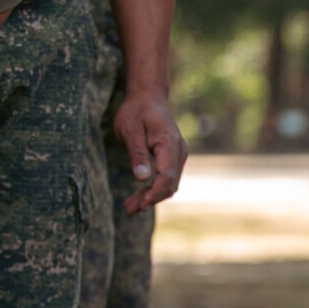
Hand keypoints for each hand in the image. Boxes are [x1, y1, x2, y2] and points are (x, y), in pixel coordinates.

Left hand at [113, 91, 187, 212]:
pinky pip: (168, 179)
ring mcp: (179, 155)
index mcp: (170, 143)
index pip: (167, 175)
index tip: (140, 204)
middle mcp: (179, 151)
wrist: (149, 97)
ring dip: (152, 197)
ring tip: (130, 207)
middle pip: (170, 184)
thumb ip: (137, 152)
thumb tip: (141, 178)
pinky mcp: (174, 158)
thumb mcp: (130, 128)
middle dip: (151, 199)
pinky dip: (155, 190)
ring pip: (170, 184)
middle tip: (129, 209)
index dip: (154, 193)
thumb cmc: (136, 110)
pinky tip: (140, 196)